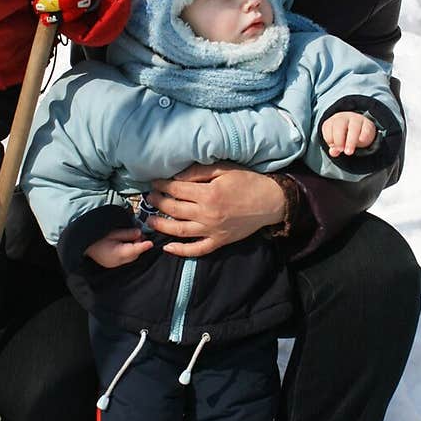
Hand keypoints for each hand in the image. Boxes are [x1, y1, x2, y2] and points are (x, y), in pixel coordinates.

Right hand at [86, 228, 152, 267]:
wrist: (82, 243)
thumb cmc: (94, 236)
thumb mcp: (112, 232)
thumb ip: (127, 233)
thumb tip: (139, 233)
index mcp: (116, 254)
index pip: (134, 251)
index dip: (143, 246)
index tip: (150, 243)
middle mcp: (116, 262)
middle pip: (134, 255)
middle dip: (139, 246)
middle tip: (139, 235)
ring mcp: (114, 264)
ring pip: (130, 257)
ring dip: (134, 249)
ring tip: (132, 238)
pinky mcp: (112, 264)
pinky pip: (125, 258)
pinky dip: (129, 252)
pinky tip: (126, 244)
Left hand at [146, 164, 285, 257]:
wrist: (270, 202)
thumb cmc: (247, 182)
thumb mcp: (224, 169)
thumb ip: (199, 172)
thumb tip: (176, 176)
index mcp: (208, 194)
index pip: (176, 189)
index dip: (162, 185)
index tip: (154, 182)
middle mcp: (207, 214)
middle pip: (174, 209)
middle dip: (158, 202)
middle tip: (150, 198)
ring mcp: (212, 230)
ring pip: (179, 230)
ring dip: (162, 226)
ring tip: (151, 220)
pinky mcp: (219, 241)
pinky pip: (197, 250)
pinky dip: (181, 251)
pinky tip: (168, 247)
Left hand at [321, 111, 375, 157]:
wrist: (362, 128)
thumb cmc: (345, 134)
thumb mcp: (338, 141)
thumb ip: (334, 146)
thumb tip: (333, 152)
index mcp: (333, 121)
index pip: (327, 126)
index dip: (329, 137)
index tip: (332, 146)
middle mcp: (344, 118)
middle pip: (339, 125)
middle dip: (338, 139)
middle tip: (340, 150)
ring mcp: (356, 119)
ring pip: (353, 127)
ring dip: (350, 141)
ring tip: (349, 152)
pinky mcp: (368, 124)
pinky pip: (366, 128)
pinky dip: (364, 134)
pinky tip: (361, 140)